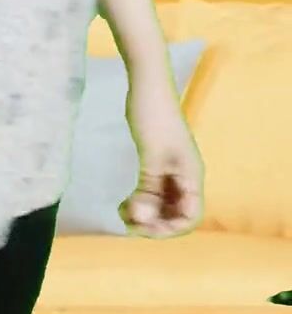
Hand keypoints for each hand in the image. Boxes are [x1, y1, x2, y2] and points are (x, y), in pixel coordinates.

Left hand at [119, 70, 204, 237]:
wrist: (146, 85)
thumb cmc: (153, 116)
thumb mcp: (152, 155)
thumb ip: (149, 189)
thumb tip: (144, 220)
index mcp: (191, 175)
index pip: (189, 216)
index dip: (169, 228)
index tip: (142, 227)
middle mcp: (184, 177)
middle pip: (175, 214)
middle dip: (153, 223)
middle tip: (127, 222)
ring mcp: (170, 171)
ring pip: (162, 205)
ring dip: (144, 214)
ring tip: (122, 213)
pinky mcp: (156, 163)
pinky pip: (151, 192)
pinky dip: (139, 202)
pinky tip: (123, 204)